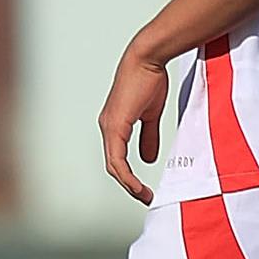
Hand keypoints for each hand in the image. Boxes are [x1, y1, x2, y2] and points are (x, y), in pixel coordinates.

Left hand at [99, 43, 168, 204]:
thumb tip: (148, 158)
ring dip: (127, 183)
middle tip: (144, 197)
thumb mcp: (151, 115)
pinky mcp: (115, 125)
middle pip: (113, 166)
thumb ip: (149, 137)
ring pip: (113, 164)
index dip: (129, 176)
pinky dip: (125, 173)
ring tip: (142, 195)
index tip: (144, 189)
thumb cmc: (148, 81)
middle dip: (128, 185)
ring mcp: (109, 127)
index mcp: (115, 126)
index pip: (117, 159)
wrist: (146, 60)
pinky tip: (135, 184)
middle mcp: (108, 128)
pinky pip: (117, 156)